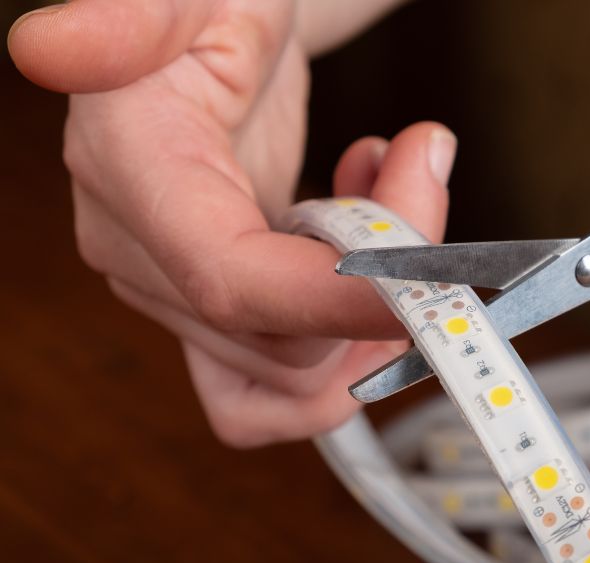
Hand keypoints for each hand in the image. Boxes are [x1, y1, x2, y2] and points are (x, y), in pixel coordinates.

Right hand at [7, 0, 455, 445]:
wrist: (231, 39)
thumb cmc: (223, 8)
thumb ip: (133, 23)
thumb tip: (50, 47)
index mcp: (132, 171)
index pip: (233, 282)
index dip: (339, 298)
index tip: (433, 276)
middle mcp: (139, 255)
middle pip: (289, 339)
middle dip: (388, 274)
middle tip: (420, 162)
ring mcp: (176, 296)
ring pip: (305, 372)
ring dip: (377, 303)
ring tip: (392, 193)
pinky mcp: (217, 316)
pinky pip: (282, 390)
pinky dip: (349, 343)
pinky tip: (367, 258)